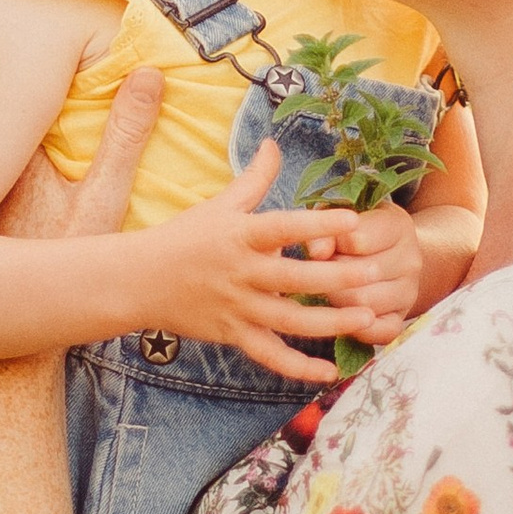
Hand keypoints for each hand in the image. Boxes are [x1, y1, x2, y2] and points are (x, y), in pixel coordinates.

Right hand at [0, 73, 399, 378]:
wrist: (138, 281)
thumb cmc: (183, 237)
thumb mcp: (220, 204)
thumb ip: (254, 178)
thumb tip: (274, 143)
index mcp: (240, 236)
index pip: (282, 228)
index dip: (317, 225)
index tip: (351, 220)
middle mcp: (242, 273)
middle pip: (295, 279)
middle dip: (336, 279)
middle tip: (375, 276)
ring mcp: (238, 308)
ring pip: (290, 321)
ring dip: (330, 321)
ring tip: (367, 318)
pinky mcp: (234, 336)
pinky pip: (270, 356)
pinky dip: (299, 367)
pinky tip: (331, 371)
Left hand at [329, 197, 421, 345]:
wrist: (389, 254)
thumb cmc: (356, 232)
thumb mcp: (343, 219)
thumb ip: (327, 230)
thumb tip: (316, 252)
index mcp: (397, 226)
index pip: (358, 240)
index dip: (331, 245)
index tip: (322, 246)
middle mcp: (411, 260)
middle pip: (358, 276)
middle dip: (330, 276)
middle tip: (319, 273)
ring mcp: (410, 292)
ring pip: (363, 306)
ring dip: (336, 301)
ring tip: (329, 290)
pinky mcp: (402, 319)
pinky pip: (380, 332)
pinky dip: (357, 329)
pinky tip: (343, 316)